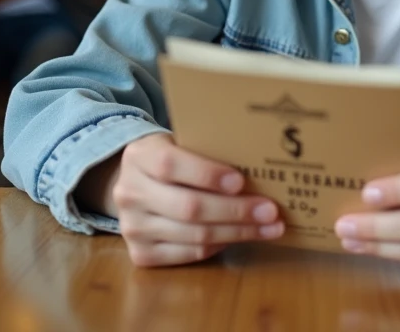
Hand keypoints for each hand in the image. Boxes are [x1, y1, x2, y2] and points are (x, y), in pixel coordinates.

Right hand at [83, 132, 284, 266]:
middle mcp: (129, 193)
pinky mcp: (140, 254)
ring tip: (269, 227)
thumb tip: (258, 166)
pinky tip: (241, 236)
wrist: (134, 183)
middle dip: (235, 210)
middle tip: (270, 210)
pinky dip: (219, 245)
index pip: (170, 165)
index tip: (241, 181)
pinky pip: (189, 254)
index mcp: (139, 157)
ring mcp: (132, 228)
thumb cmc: (171, 159)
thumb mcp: (179, 144)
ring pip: (193, 235)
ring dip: (237, 232)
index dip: (207, 174)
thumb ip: (206, 151)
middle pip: (188, 207)